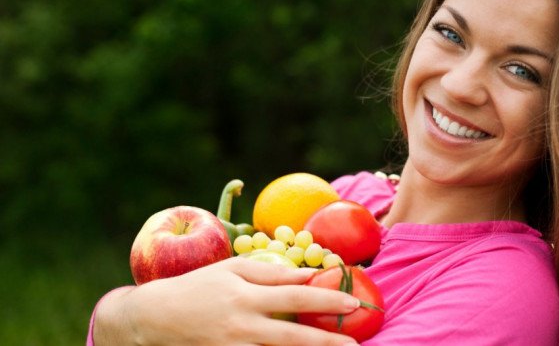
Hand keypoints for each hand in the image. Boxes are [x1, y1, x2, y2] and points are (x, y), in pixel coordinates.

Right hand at [93, 257, 359, 344]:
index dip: (325, 300)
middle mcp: (242, 325)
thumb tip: (306, 274)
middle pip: (292, 337)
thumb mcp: (231, 269)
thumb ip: (269, 271)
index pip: (294, 297)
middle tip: (355, 345)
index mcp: (246, 296)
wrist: (154, 318)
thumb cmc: (198, 286)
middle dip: (327, 342)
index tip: (352, 303)